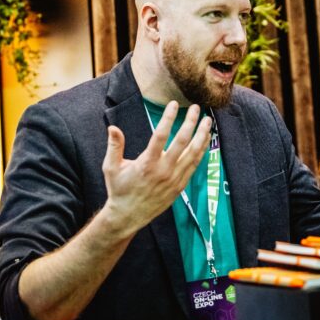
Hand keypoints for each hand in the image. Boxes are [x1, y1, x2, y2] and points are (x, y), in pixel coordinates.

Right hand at [100, 102, 212, 236]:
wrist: (128, 216)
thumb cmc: (119, 189)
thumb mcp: (111, 168)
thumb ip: (114, 146)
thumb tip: (113, 127)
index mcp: (146, 164)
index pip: (161, 135)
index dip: (169, 118)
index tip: (174, 104)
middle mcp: (163, 171)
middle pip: (182, 142)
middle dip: (191, 122)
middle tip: (197, 108)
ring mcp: (174, 179)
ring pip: (193, 154)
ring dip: (202, 135)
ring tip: (208, 121)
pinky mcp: (180, 186)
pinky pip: (194, 165)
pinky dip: (201, 151)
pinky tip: (205, 140)